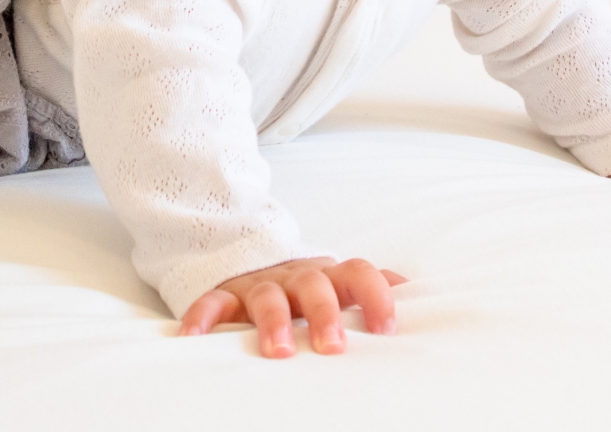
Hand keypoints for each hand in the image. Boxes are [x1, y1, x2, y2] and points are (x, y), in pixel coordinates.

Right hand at [178, 256, 406, 357]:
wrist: (251, 258)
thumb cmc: (307, 286)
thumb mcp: (338, 284)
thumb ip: (371, 287)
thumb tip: (415, 291)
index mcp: (329, 276)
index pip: (359, 274)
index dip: (376, 296)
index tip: (388, 328)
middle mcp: (296, 278)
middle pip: (314, 286)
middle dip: (324, 314)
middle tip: (333, 347)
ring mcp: (260, 284)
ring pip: (267, 296)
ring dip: (273, 322)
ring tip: (277, 352)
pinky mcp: (226, 293)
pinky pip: (212, 301)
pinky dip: (203, 316)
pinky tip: (195, 337)